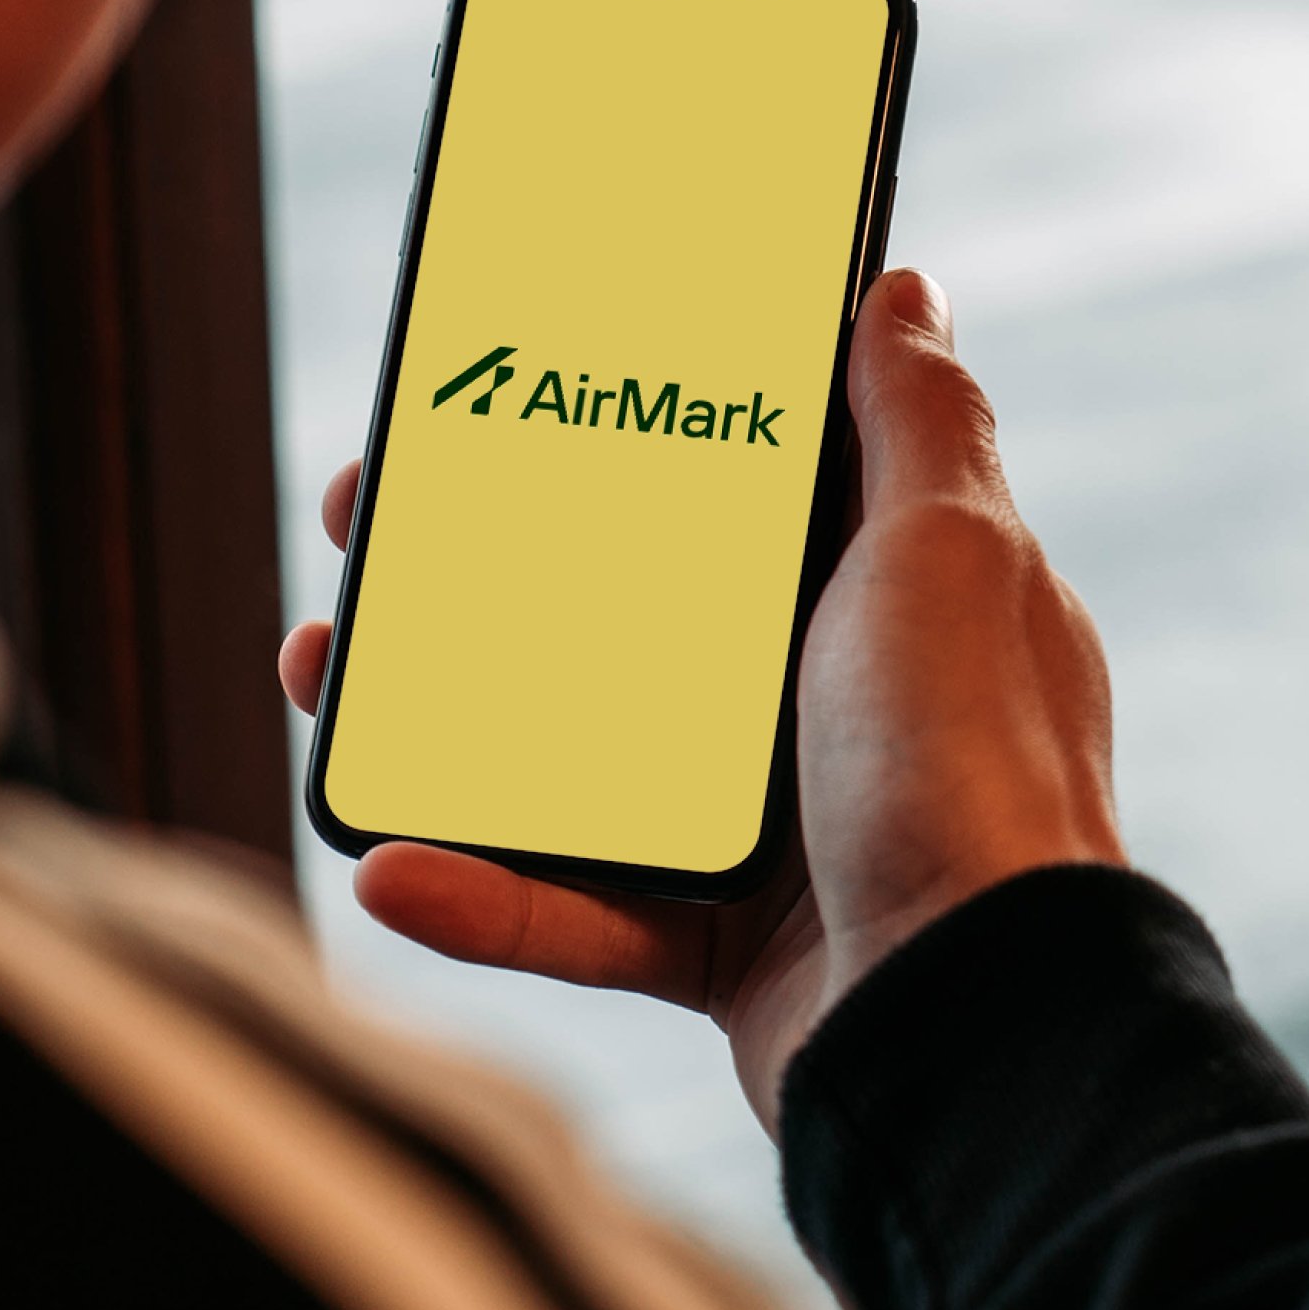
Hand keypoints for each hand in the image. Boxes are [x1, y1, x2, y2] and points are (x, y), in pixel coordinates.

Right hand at [280, 270, 1124, 1134]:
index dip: (611, 438)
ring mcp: (766, 821)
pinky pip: (575, 912)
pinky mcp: (716, 941)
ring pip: (569, 751)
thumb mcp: (952, 550)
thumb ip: (921, 420)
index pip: (721, 489)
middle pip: (618, 613)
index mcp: (870, 593)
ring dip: (442, 720)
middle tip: (376, 526)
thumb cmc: (977, 764)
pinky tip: (391, 868)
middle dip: (485, 569)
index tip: (511, 401)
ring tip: (328, 673)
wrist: (980, 1017)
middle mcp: (819, 697)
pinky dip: (483, 895)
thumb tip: (904, 292)